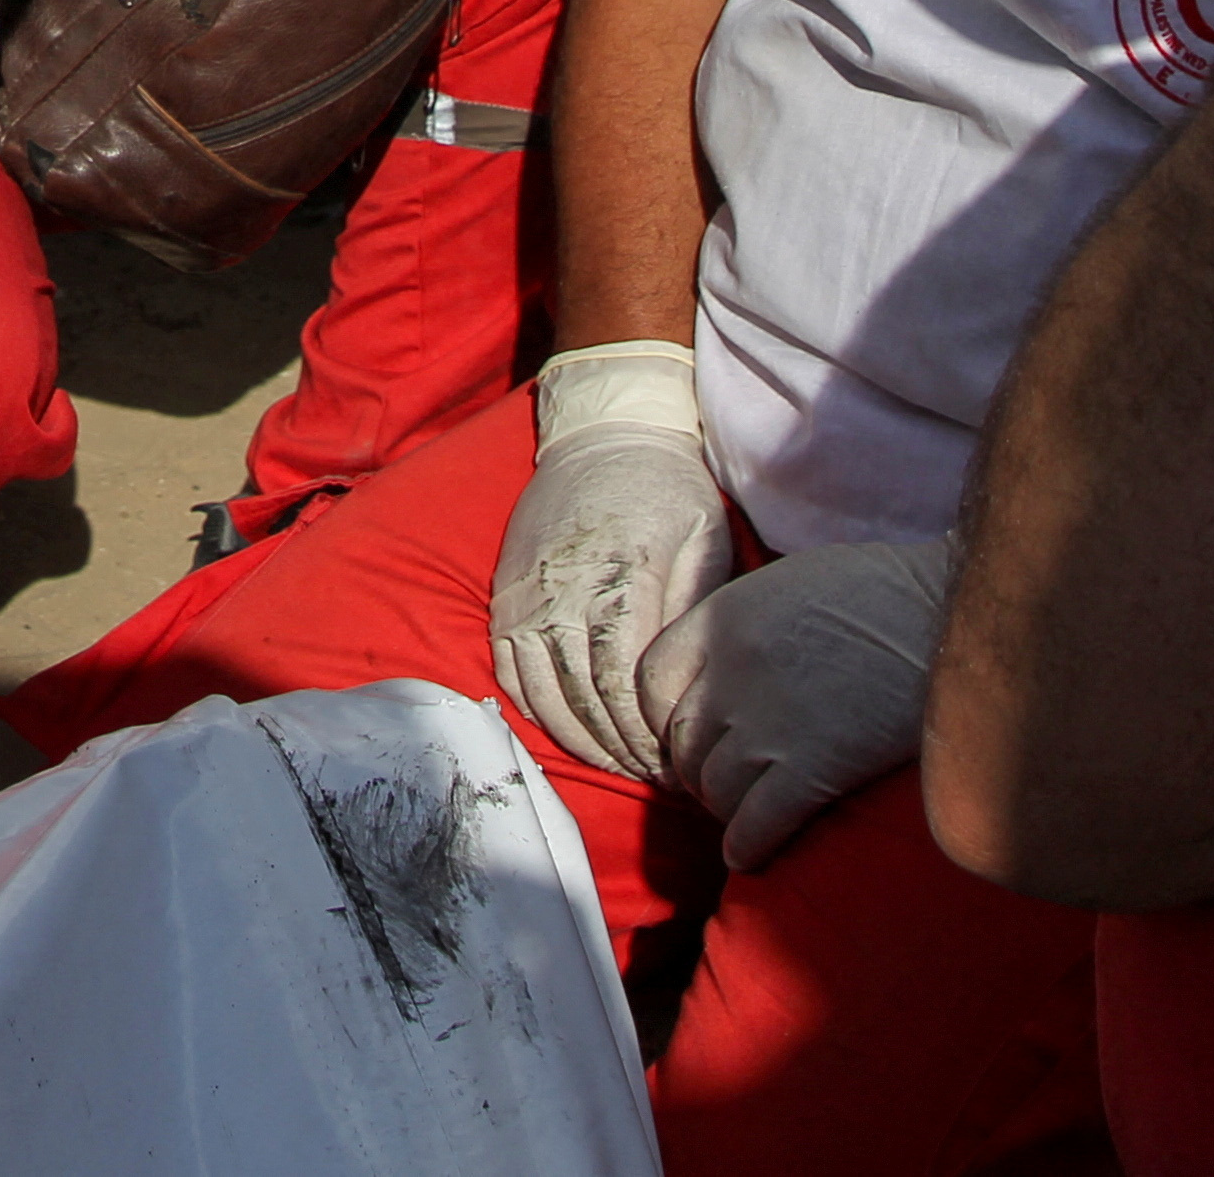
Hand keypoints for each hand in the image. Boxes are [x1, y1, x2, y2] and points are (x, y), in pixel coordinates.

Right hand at [489, 344, 734, 780]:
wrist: (604, 436)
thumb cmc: (669, 490)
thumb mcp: (707, 539)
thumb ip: (694, 610)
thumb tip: (689, 686)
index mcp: (623, 577)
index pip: (624, 683)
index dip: (648, 734)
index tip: (677, 761)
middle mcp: (566, 590)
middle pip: (584, 698)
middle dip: (621, 749)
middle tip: (654, 777)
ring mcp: (528, 595)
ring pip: (544, 693)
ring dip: (581, 740)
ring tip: (619, 764)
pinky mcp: (506, 595)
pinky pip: (509, 670)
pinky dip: (535, 711)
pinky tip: (569, 731)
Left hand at [639, 533, 952, 869]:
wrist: (951, 616)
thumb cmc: (883, 592)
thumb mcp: (790, 582)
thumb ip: (744, 624)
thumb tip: (722, 665)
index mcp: (723, 619)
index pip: (652, 681)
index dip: (666, 716)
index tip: (690, 732)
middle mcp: (732, 673)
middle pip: (684, 742)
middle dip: (700, 768)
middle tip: (724, 781)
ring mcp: (769, 723)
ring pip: (716, 789)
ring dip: (727, 809)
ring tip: (746, 814)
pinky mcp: (813, 768)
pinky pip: (756, 825)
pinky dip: (748, 846)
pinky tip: (753, 854)